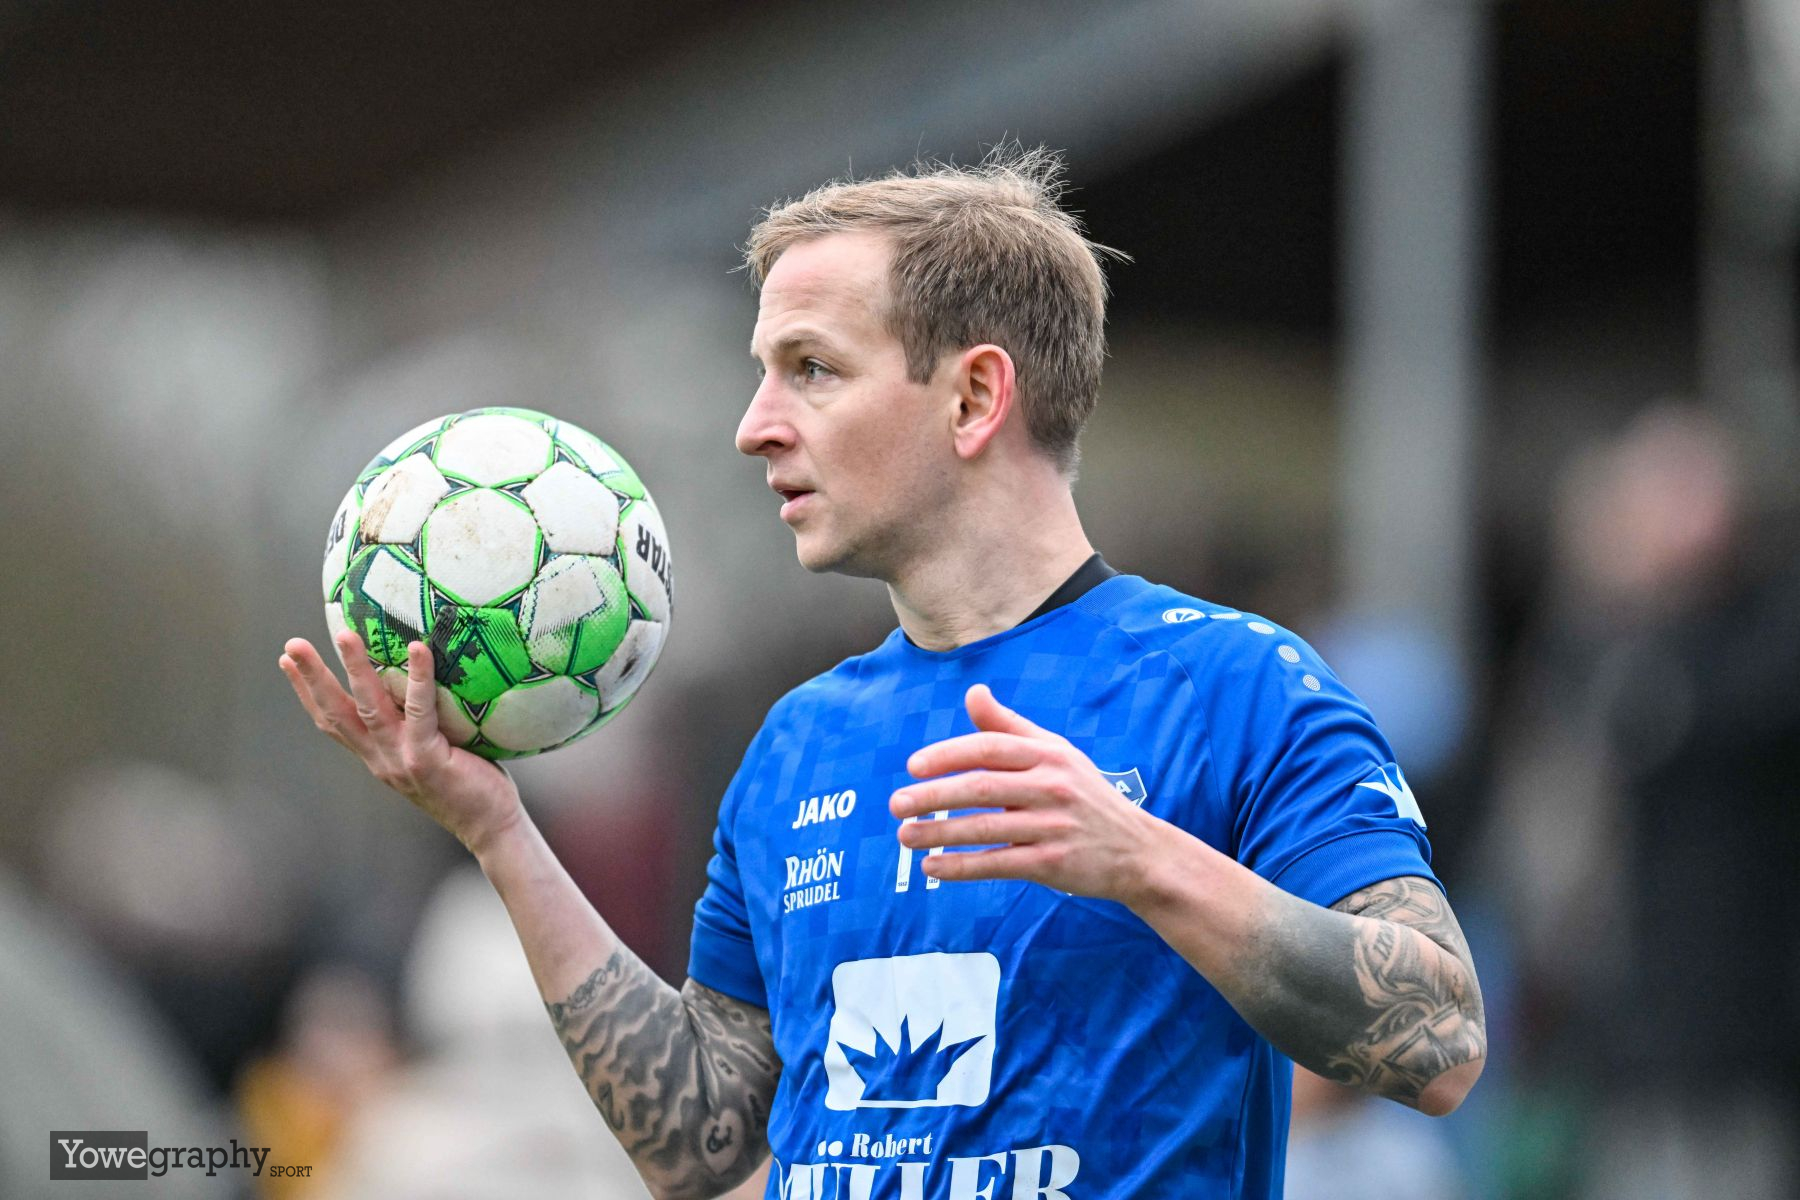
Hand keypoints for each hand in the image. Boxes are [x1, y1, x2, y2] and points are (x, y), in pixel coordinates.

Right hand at [279, 632, 524, 853]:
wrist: (490, 827)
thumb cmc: (471, 785)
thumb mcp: (433, 752)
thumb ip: (420, 724)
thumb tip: (421, 678)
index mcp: (378, 757)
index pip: (333, 723)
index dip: (306, 693)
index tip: (285, 662)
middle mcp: (381, 759)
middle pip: (337, 713)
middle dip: (311, 678)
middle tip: (292, 644)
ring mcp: (401, 760)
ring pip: (369, 708)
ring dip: (355, 670)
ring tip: (344, 635)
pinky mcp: (426, 760)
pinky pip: (419, 712)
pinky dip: (418, 678)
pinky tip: (417, 649)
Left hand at [888, 684, 1161, 903]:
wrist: (1136, 850)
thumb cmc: (1084, 795)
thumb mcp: (1055, 753)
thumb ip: (1009, 727)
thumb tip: (972, 692)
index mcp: (1049, 754)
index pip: (990, 748)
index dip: (949, 755)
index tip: (913, 766)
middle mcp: (1053, 786)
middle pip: (982, 788)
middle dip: (933, 796)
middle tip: (896, 804)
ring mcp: (1054, 826)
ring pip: (985, 828)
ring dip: (939, 833)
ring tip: (905, 836)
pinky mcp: (1053, 863)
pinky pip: (998, 864)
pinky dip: (962, 867)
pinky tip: (933, 867)